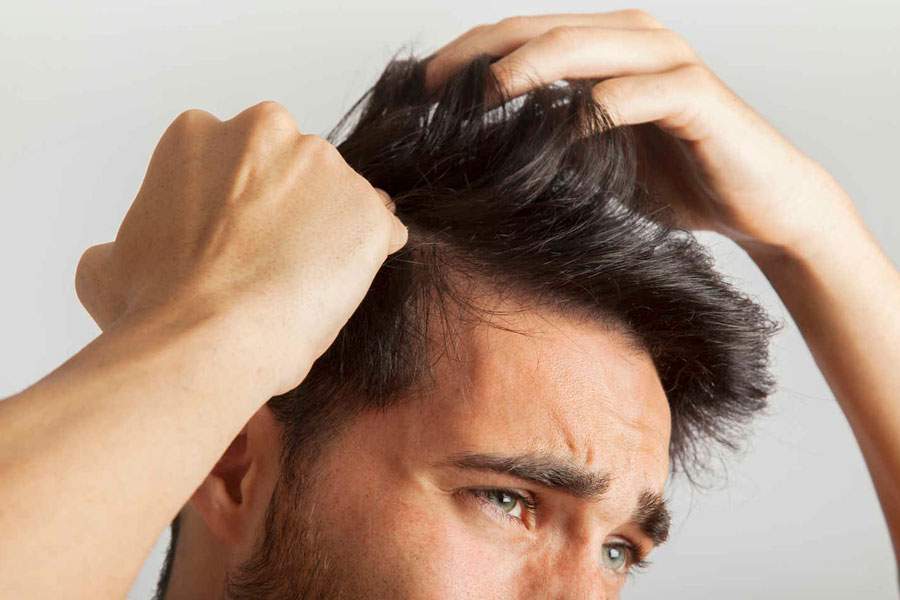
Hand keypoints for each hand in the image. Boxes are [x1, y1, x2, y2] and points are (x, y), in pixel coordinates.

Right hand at [75, 100, 407, 393]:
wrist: (209, 337)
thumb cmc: (156, 306)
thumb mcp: (108, 267)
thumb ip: (124, 243)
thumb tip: (117, 255)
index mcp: (199, 134)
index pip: (236, 161)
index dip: (237, 208)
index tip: (232, 243)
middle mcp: (267, 131)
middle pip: (292, 170)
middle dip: (287, 209)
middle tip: (268, 264)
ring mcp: (324, 168)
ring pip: (337, 199)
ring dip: (327, 233)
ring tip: (301, 287)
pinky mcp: (368, 210)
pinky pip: (379, 232)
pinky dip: (367, 258)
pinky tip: (337, 290)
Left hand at [424, 10, 857, 259]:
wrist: (758, 203)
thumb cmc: (674, 180)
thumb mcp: (595, 156)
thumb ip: (549, 137)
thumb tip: (479, 147)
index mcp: (606, 48)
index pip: (523, 36)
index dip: (469, 55)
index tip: (420, 88)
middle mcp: (634, 40)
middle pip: (542, 30)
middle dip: (481, 54)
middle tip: (433, 87)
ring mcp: (669, 62)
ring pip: (586, 47)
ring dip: (529, 67)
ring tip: (483, 95)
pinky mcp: (698, 96)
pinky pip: (639, 94)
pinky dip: (597, 109)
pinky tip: (561, 130)